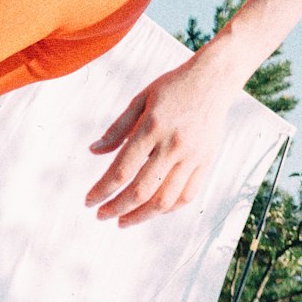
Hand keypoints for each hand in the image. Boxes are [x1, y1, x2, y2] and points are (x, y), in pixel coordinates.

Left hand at [85, 65, 227, 226]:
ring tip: (124, 220)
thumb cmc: (172, 88)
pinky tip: (152, 210)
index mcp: (153, 127)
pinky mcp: (206, 162)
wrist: (213, 81)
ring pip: (165, 200)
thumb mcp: (140, 100)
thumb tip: (93, 151)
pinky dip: (168, 209)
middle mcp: (173, 145)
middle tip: (102, 216)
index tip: (89, 201)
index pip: (122, 169)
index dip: (103, 190)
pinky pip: (187, 196)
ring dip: (141, 216)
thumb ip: (117, 129)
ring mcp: (192, 156)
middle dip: (117, 208)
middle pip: (142, 190)